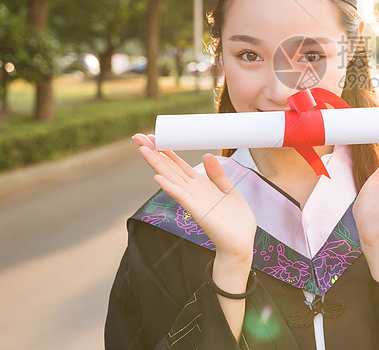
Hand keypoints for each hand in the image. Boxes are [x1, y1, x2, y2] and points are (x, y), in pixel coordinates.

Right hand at [133, 134, 256, 260]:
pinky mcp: (198, 212)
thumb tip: (206, 155)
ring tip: (143, 149)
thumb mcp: (228, 190)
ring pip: (171, 178)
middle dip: (154, 151)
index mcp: (200, 185)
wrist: (240, 243)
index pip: (178, 164)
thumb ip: (217, 174)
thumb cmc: (234, 220)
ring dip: (157, 163)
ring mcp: (193, 201)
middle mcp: (192, 191)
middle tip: (137, 137)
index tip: (154, 136)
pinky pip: (181, 197)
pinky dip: (170, 187)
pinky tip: (157, 178)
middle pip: (169, 167)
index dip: (166, 149)